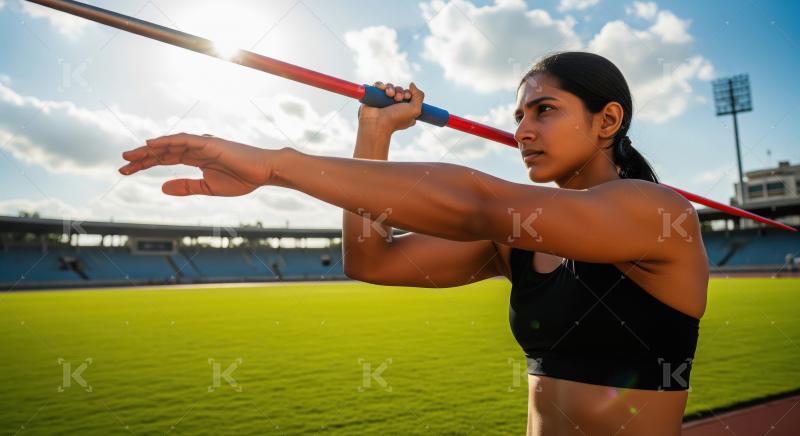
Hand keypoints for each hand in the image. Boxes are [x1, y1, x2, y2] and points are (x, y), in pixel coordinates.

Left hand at [118, 133, 273, 195]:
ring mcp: (201, 144)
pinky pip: (183, 140)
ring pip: (169, 144)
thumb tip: (162, 187)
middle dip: (142, 158)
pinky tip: (151, 145)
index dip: (146, 164)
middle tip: (121, 164)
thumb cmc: (242, 179)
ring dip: (149, 150)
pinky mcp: (208, 143)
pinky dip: (166, 141)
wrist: (265, 172)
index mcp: (196, 159)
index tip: (127, 171)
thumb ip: (186, 187)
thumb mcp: (209, 188)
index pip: (165, 159)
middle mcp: (195, 148)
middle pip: (162, 151)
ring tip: (130, 155)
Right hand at [358, 81, 424, 132]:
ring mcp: (384, 101)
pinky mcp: (374, 97)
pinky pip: (378, 85)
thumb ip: (419, 96)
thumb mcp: (415, 110)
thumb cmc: (395, 119)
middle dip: (400, 91)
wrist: (377, 123)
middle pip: (400, 90)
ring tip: (389, 94)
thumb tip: (412, 84)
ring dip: (391, 88)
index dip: (409, 94)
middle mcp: (394, 105)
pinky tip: (382, 90)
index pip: (409, 95)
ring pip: (390, 87)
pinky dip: (380, 85)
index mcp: (404, 110)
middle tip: (397, 98)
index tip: (407, 97)